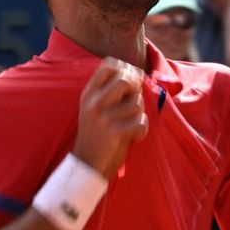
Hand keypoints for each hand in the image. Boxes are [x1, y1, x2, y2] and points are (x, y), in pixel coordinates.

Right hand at [72, 58, 147, 179]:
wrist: (88, 164)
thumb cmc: (97, 134)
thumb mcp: (94, 108)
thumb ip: (110, 91)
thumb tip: (138, 74)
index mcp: (88, 94)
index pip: (108, 65)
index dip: (125, 68)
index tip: (131, 81)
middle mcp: (94, 103)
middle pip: (125, 80)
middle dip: (136, 89)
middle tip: (134, 102)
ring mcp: (104, 118)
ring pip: (137, 103)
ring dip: (139, 115)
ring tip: (129, 125)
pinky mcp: (115, 134)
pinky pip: (142, 123)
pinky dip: (142, 131)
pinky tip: (132, 137)